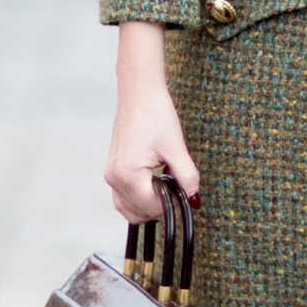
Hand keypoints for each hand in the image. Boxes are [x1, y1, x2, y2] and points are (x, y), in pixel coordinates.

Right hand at [105, 21, 199, 222]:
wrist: (139, 93)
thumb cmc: (156, 115)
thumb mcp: (177, 148)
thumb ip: (187, 177)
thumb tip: (194, 199)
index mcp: (128, 174)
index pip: (150, 207)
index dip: (170, 206)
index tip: (185, 196)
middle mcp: (115, 177)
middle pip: (136, 213)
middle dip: (158, 209)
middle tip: (177, 193)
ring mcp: (111, 173)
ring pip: (127, 208)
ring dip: (147, 206)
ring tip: (167, 189)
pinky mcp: (114, 168)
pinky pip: (123, 194)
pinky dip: (139, 197)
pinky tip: (156, 183)